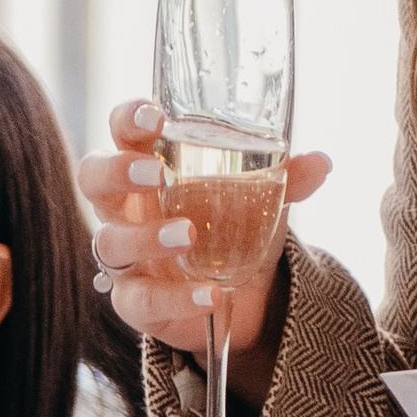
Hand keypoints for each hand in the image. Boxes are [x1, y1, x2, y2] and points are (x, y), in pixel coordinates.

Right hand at [79, 102, 332, 401]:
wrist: (244, 296)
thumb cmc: (233, 226)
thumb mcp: (260, 199)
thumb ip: (285, 179)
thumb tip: (322, 162)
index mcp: (148, 167)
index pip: (121, 132)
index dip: (127, 119)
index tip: (153, 115)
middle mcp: (125, 208)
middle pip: (93, 179)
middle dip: (118, 171)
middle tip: (156, 173)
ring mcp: (126, 257)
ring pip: (110, 242)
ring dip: (147, 237)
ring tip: (190, 235)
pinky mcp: (136, 302)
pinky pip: (140, 301)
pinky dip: (175, 298)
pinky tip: (209, 296)